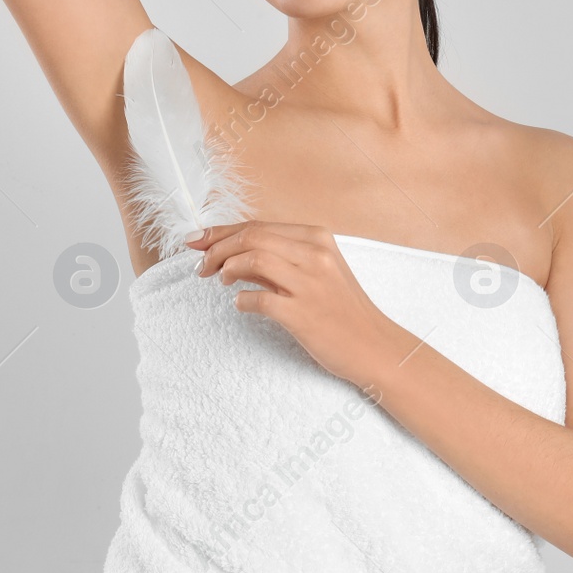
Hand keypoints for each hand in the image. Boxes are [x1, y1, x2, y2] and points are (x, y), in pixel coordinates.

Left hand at [188, 221, 400, 384]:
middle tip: (200, 264)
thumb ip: (279, 260)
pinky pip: (258, 299)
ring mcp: (310, 283)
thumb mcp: (317, 272)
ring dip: (226, 267)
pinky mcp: (303, 314)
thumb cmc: (343, 310)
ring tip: (219, 280)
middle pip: (251, 236)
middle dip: (216, 247)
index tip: (197, 239)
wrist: (375, 346)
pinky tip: (240, 304)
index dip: (222, 231)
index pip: (258, 226)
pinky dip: (242, 299)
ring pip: (252, 258)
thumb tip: (233, 254)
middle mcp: (315, 255)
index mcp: (317, 238)